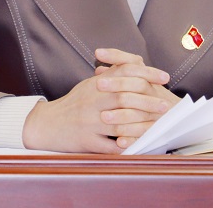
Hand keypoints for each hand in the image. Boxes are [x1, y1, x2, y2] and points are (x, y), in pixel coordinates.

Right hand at [22, 48, 175, 152]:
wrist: (47, 124)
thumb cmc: (73, 104)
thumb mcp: (89, 85)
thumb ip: (111, 75)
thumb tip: (134, 64)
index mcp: (95, 86)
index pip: (124, 72)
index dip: (147, 73)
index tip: (164, 76)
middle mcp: (92, 102)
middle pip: (124, 96)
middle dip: (148, 100)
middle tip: (165, 104)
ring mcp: (89, 122)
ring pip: (119, 122)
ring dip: (141, 124)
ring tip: (158, 125)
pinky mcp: (86, 142)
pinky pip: (109, 146)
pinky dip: (125, 147)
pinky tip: (140, 147)